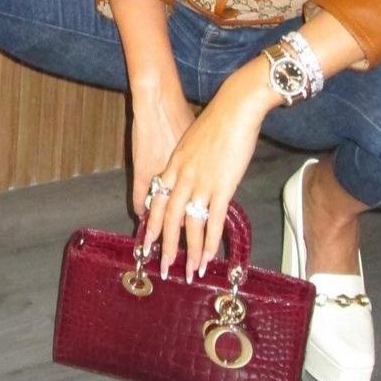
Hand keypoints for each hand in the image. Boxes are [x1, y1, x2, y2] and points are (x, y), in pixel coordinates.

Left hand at [142, 62, 276, 281]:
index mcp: (173, 165)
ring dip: (190, 252)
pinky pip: (212, 220)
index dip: (151, 224)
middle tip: (164, 268)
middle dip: (165, 246)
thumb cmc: (216, 121)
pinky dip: (210, 242)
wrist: (234, 108)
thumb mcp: (191, 141)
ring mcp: (201, 182)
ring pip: (190, 225)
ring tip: (189, 273)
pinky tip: (209, 257)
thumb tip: (186, 177)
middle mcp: (182, 176)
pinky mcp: (221, 185)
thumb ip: (186, 162)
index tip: (146, 243)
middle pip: (168, 218)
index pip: (156, 200)